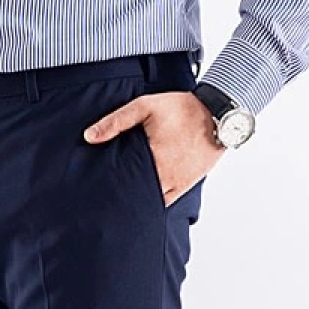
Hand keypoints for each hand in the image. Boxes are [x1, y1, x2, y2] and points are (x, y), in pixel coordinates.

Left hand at [82, 90, 225, 204]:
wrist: (218, 115)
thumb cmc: (183, 109)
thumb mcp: (145, 106)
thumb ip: (116, 121)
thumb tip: (90, 136)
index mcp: (154, 160)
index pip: (126, 184)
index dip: (111, 189)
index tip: (98, 191)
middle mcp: (167, 177)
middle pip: (139, 198)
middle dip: (123, 197)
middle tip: (105, 198)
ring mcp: (178, 184)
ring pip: (154, 202)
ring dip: (139, 200)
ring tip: (122, 199)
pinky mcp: (186, 184)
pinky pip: (168, 199)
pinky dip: (155, 199)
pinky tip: (144, 196)